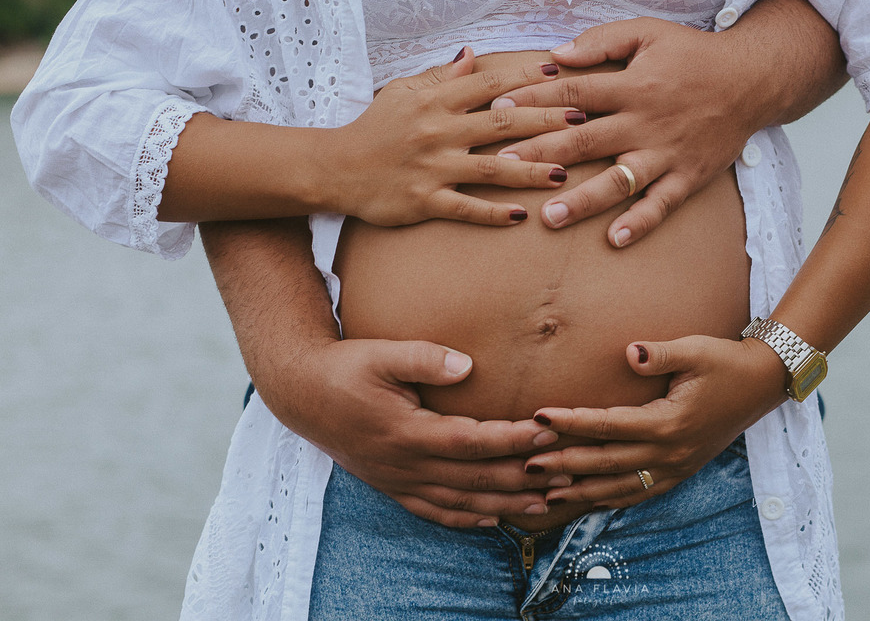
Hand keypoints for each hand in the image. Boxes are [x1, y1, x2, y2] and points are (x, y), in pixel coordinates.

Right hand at [275, 336, 570, 527]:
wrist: (301, 394)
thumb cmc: (345, 368)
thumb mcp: (381, 353)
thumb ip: (424, 358)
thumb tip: (467, 365)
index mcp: (407, 432)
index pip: (472, 441)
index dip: (513, 439)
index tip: (549, 430)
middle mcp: (405, 464)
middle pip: (475, 479)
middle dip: (524, 477)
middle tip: (566, 473)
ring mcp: (398, 480)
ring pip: (460, 502)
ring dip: (504, 504)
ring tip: (545, 505)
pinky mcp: (392, 485)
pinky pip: (434, 511)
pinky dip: (467, 519)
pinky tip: (493, 519)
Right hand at [325, 48, 582, 226]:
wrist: (334, 168)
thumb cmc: (374, 128)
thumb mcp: (403, 92)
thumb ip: (441, 77)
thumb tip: (471, 54)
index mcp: (436, 101)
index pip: (491, 84)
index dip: (527, 79)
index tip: (562, 76)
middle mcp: (439, 131)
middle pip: (502, 123)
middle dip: (545, 120)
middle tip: (584, 118)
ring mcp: (433, 168)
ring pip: (492, 169)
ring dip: (531, 171)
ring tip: (566, 173)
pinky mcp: (425, 201)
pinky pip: (466, 208)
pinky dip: (493, 213)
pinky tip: (522, 216)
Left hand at [490, 18, 782, 246]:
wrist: (752, 79)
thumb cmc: (693, 54)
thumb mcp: (648, 32)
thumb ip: (601, 41)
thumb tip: (555, 55)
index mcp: (632, 84)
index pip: (573, 92)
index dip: (534, 101)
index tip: (498, 111)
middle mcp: (645, 121)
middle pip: (586, 140)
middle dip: (543, 155)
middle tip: (506, 169)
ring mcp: (667, 152)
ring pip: (619, 180)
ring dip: (584, 201)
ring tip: (550, 217)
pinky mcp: (688, 175)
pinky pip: (662, 203)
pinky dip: (641, 222)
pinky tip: (615, 239)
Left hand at [522, 335, 788, 508]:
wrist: (763, 383)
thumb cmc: (725, 361)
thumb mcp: (696, 349)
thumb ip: (660, 353)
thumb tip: (630, 351)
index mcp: (668, 423)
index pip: (608, 425)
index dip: (571, 421)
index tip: (538, 415)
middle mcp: (669, 453)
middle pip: (606, 463)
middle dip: (563, 464)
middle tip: (524, 464)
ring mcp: (676, 467)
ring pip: (619, 487)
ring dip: (580, 491)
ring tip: (544, 494)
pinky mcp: (681, 471)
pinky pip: (639, 493)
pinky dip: (610, 499)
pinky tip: (586, 501)